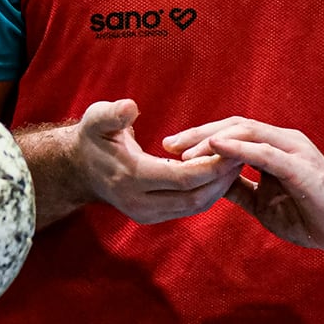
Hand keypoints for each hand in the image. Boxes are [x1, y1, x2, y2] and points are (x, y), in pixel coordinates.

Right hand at [73, 99, 242, 223]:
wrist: (79, 168)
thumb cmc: (93, 137)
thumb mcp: (97, 119)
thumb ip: (113, 114)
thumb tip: (129, 107)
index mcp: (130, 178)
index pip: (183, 177)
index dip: (212, 164)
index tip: (233, 146)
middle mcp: (139, 202)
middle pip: (195, 197)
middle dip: (222, 177)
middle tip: (243, 153)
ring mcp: (146, 214)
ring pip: (195, 205)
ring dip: (219, 186)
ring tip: (236, 161)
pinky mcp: (153, 216)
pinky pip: (189, 207)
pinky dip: (208, 192)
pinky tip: (219, 173)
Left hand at [164, 117, 323, 255]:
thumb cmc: (311, 215)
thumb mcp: (263, 202)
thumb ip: (239, 188)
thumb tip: (210, 183)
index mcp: (273, 147)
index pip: (231, 131)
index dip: (200, 137)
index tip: (170, 147)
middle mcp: (283, 141)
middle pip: (234, 125)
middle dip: (198, 133)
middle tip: (167, 144)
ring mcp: (293, 150)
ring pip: (247, 132)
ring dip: (212, 140)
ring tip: (184, 152)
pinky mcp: (301, 167)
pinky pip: (265, 153)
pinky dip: (238, 147)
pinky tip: (215, 147)